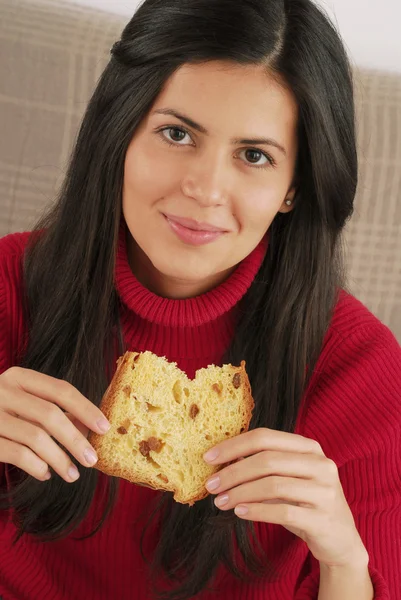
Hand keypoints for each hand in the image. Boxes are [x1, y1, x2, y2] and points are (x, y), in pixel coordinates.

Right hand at [0, 367, 109, 482]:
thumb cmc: (1, 412)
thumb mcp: (23, 402)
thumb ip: (51, 409)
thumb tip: (90, 427)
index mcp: (19, 377)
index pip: (60, 390)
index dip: (85, 408)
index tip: (104, 427)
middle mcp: (2, 390)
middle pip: (50, 415)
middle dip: (75, 440)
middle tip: (92, 460)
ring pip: (35, 437)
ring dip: (59, 458)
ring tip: (72, 474)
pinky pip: (16, 454)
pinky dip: (36, 466)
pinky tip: (46, 474)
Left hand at [203, 428, 368, 567]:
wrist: (340, 540)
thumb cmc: (304, 504)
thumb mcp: (286, 479)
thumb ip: (261, 467)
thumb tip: (220, 461)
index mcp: (309, 447)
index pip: (265, 437)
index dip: (234, 445)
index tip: (208, 458)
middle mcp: (320, 464)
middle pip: (267, 460)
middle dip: (233, 472)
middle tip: (211, 485)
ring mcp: (325, 491)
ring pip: (273, 485)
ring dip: (240, 493)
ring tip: (220, 502)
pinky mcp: (324, 518)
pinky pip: (283, 512)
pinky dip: (257, 511)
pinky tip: (239, 512)